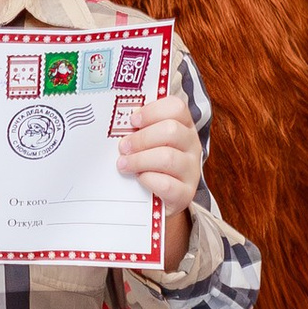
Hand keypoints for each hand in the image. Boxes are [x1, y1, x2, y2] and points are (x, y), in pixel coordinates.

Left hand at [115, 96, 202, 275]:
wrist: (157, 200)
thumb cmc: (147, 164)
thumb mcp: (145, 143)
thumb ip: (137, 130)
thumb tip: (115, 122)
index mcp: (183, 125)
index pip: (176, 107)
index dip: (152, 111)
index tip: (133, 121)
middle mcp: (191, 145)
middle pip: (171, 130)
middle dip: (141, 138)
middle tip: (123, 147)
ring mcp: (191, 169)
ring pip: (168, 157)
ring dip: (140, 160)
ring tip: (123, 164)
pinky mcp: (186, 193)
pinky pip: (168, 184)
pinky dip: (149, 180)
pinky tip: (139, 180)